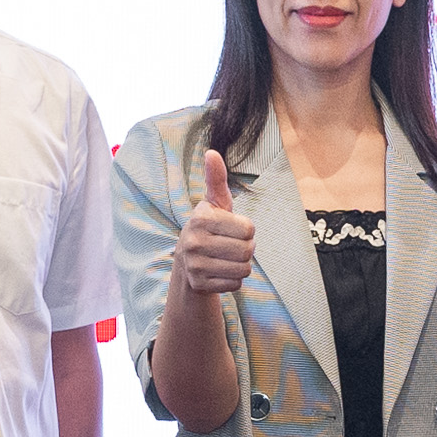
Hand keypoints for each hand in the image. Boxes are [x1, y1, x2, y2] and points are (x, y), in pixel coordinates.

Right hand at [172, 144, 255, 297]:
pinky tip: (219, 271)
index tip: (232, 229)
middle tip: (231, 245)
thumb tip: (211, 152)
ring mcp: (195, 265)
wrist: (187, 262)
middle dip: (247, 249)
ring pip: (244, 269)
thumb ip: (216, 179)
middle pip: (248, 250)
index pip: (249, 229)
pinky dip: (233, 280)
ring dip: (241, 265)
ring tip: (226, 258)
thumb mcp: (215, 203)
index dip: (247, 230)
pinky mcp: (199, 284)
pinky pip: (236, 284)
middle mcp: (194, 241)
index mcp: (201, 218)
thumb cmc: (210, 227)